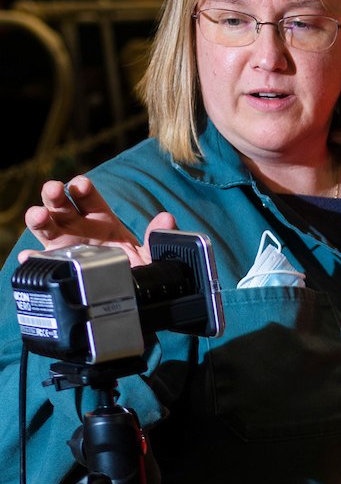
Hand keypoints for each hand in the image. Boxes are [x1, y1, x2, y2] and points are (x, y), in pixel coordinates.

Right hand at [21, 175, 176, 267]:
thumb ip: (157, 237)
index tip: (81, 185)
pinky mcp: (59, 264)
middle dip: (55, 195)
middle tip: (55, 190)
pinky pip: (44, 259)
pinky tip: (30, 256)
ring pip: (47, 225)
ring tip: (39, 215)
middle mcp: (79, 226)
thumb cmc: (136, 268)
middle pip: (61, 205)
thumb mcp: (151, 254)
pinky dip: (34, 257)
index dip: (83, 188)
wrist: (134, 298)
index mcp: (101, 218)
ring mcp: (66, 244)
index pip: (89, 197)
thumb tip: (166, 220)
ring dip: (39, 217)